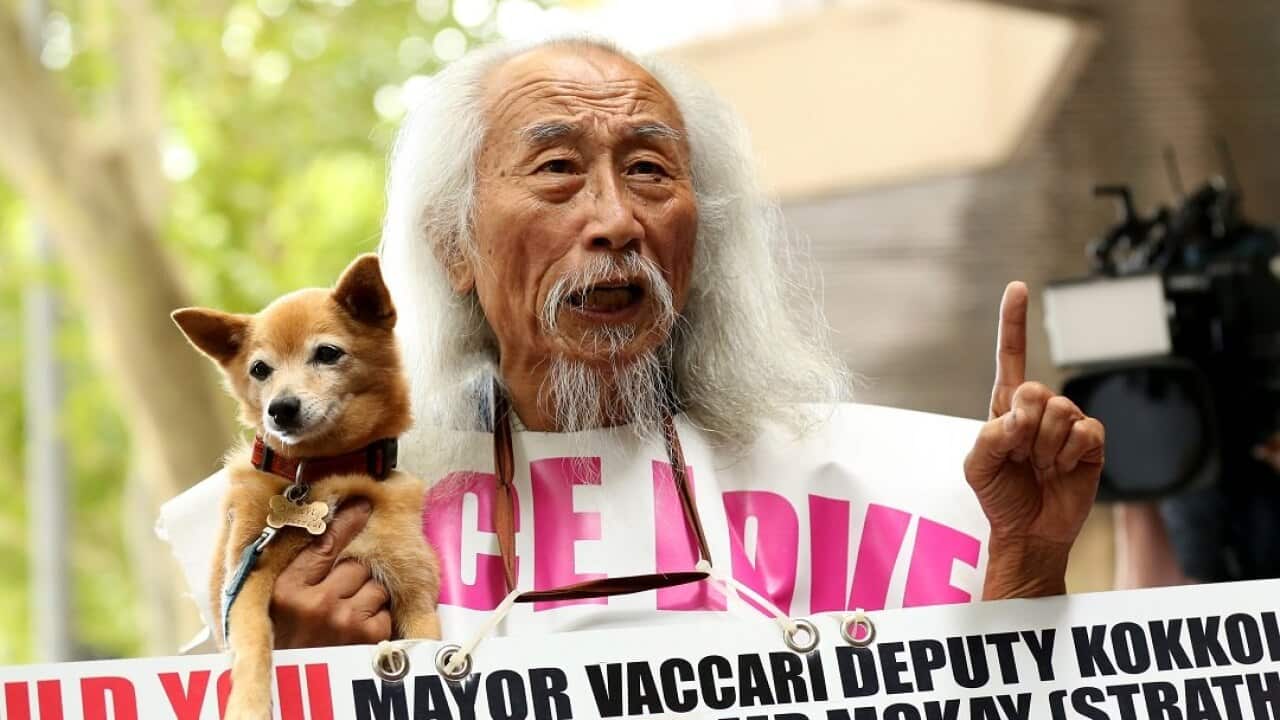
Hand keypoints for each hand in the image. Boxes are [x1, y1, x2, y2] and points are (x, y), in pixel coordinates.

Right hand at [270, 499, 391, 647]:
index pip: (325, 544)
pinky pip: (384, 614)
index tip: (363, 504)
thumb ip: (299, 571)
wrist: (289, 688)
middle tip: (338, 597)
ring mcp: (343, 621)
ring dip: (368, 599)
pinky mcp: (365, 639)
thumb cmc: (283, 642)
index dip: (347, 522)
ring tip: (346, 617)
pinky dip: (376, 622)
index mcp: (287, 590)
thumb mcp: (277, 604)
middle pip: (356, 566)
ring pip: (375, 588)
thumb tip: (329, 528)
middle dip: (354, 578)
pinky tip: (357, 633)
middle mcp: (315, 603)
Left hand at [964, 282, 1105, 599]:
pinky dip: (1071, 455)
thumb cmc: (1000, 496)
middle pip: (1035, 390)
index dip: (1014, 322)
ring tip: (1042, 466)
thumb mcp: (977, 467)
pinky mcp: (1092, 442)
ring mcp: (1067, 423)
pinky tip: (1064, 469)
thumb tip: (1019, 417)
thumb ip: (990, 436)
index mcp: (1006, 406)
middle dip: (1025, 427)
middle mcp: (1039, 409)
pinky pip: (1086, 432)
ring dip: (1047, 447)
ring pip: (1061, 413)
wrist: (1030, 530)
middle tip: (1022, 456)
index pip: (1012, 356)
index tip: (1017, 288)